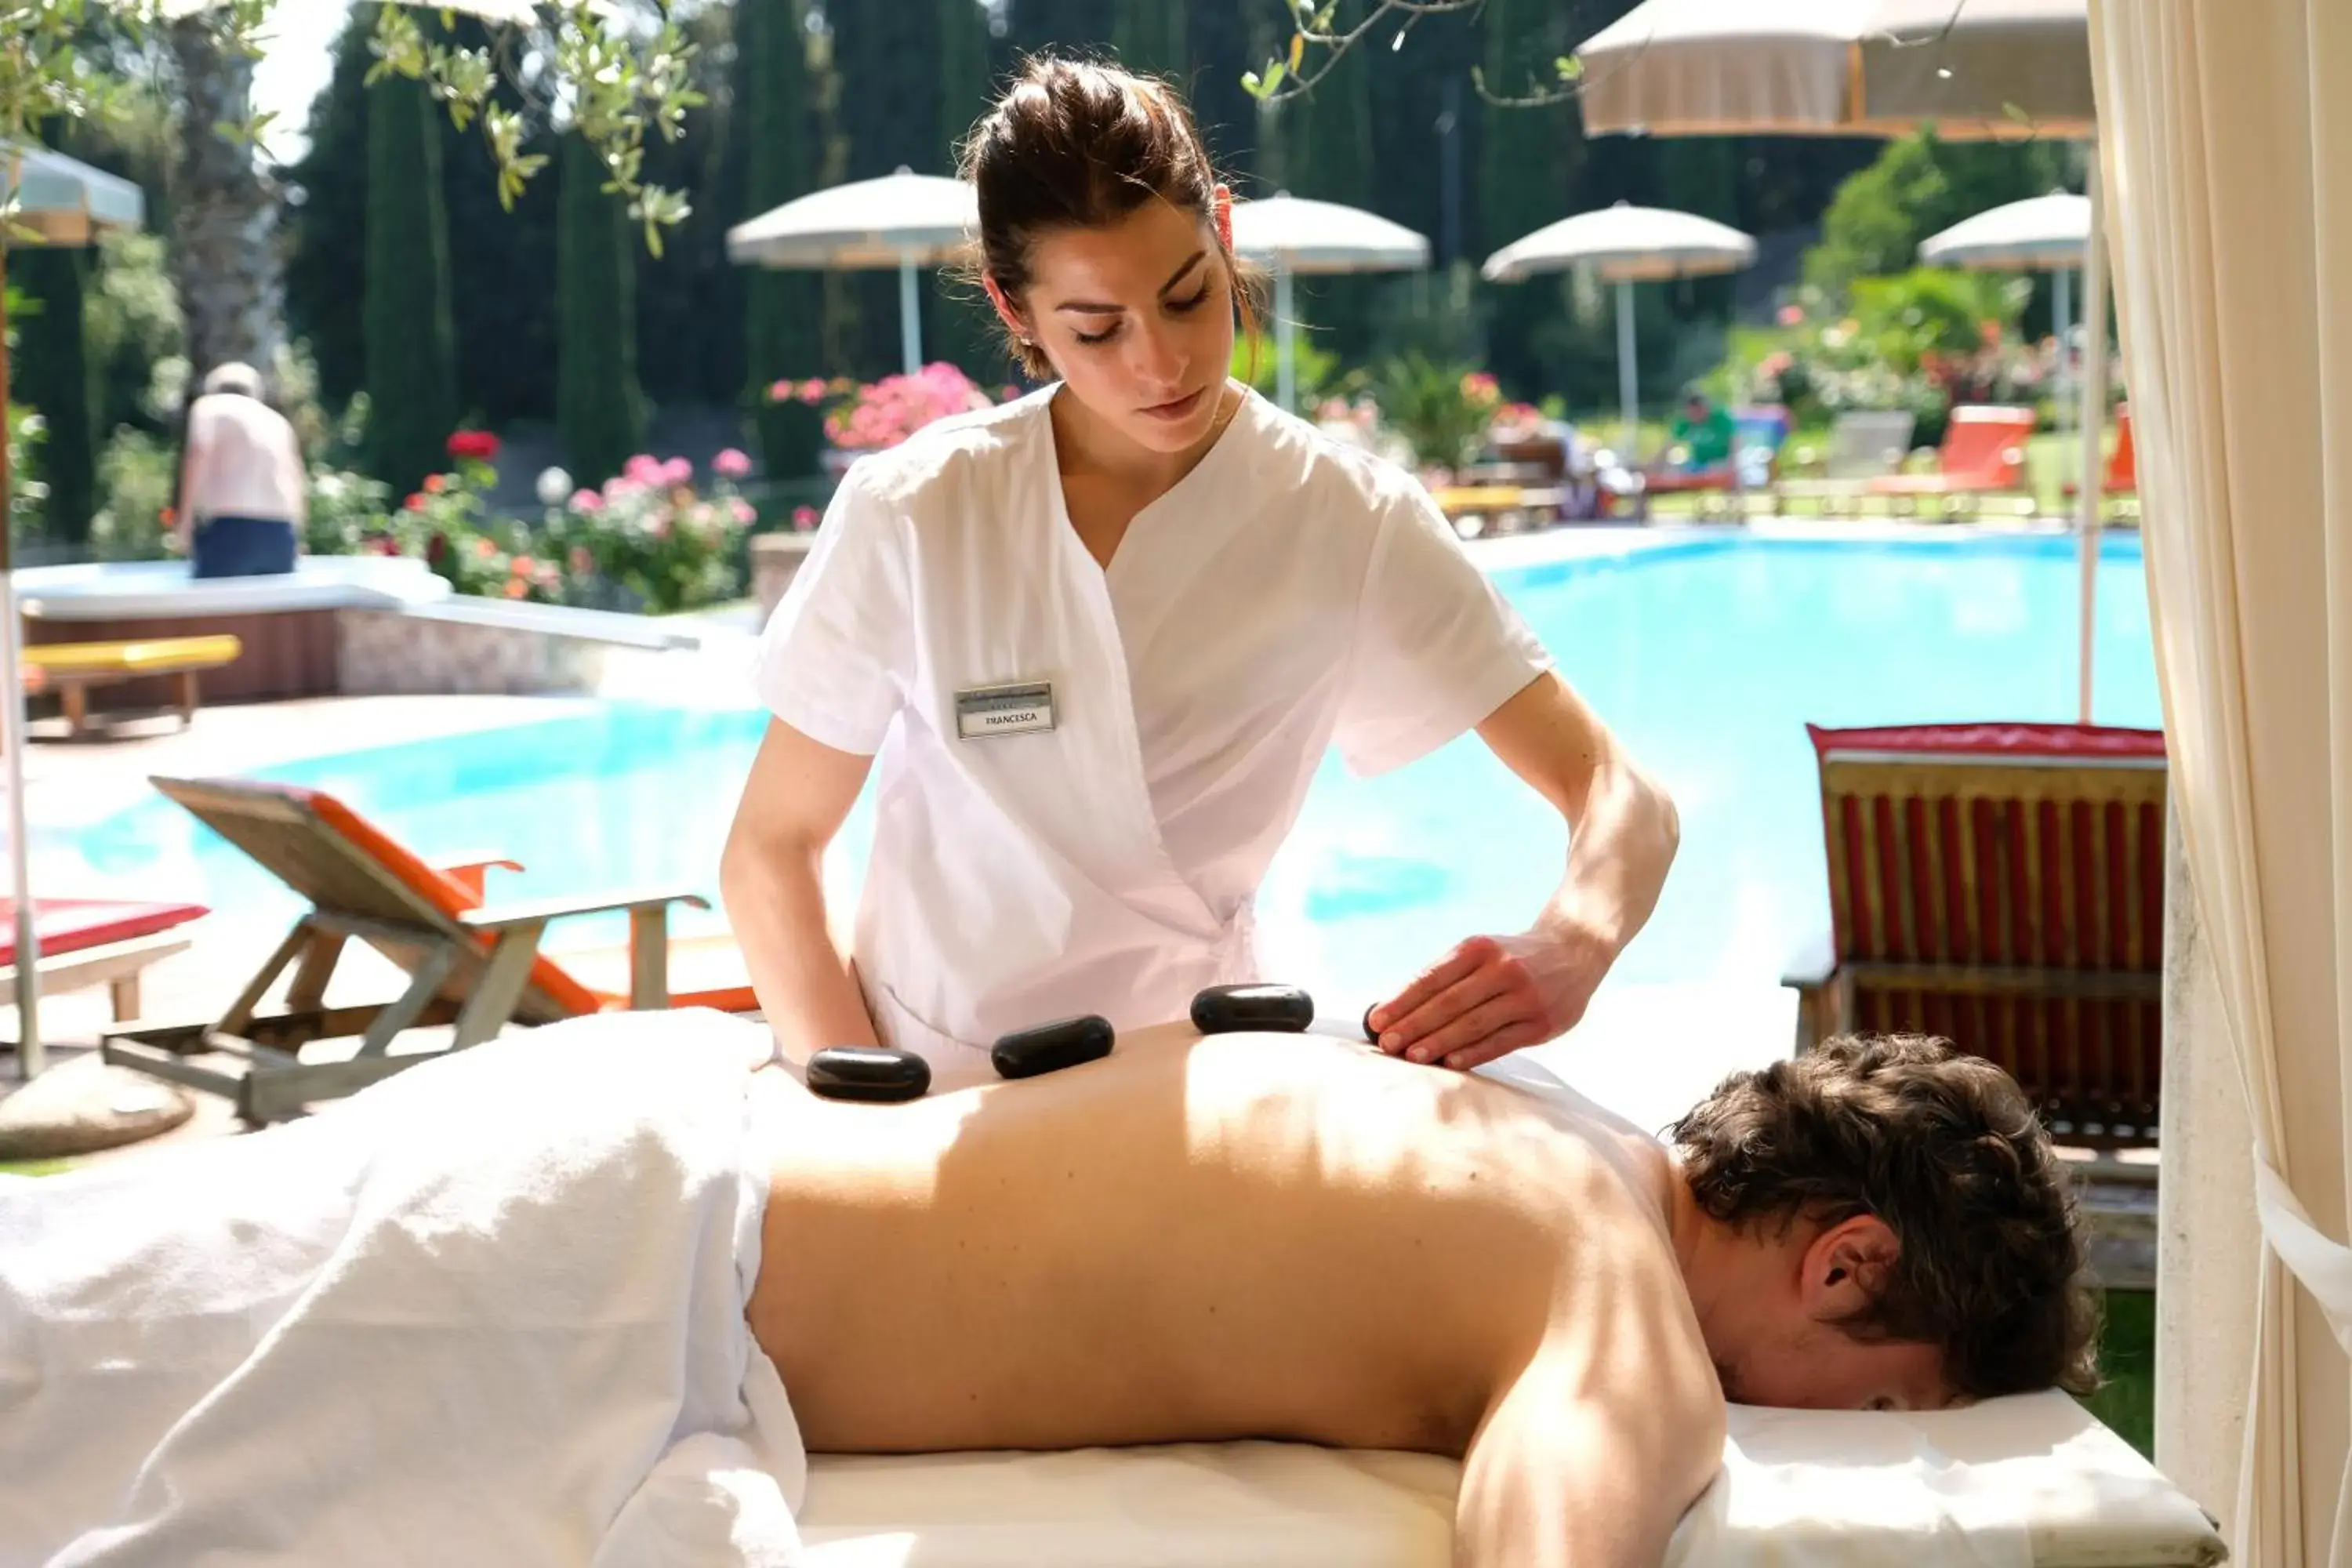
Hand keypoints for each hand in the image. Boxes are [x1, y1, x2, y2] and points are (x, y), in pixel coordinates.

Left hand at [1365, 927, 1613, 1071]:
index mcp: (1479, 948)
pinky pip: (1502, 1042)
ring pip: (1474, 1023)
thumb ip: (1447, 977)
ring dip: (1439, 1042)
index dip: (1402, 1001)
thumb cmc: (1512, 957)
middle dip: (1414, 1024)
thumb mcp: (1482, 952)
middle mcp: (1503, 969)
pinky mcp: (1543, 1022)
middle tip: (1386, 1043)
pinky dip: (1474, 1053)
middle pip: (1449, 1002)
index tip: (1375, 1020)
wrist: (1575, 949)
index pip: (1432, 977)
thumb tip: (1396, 1010)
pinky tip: (1450, 1064)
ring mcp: (1525, 996)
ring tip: (1411, 1056)